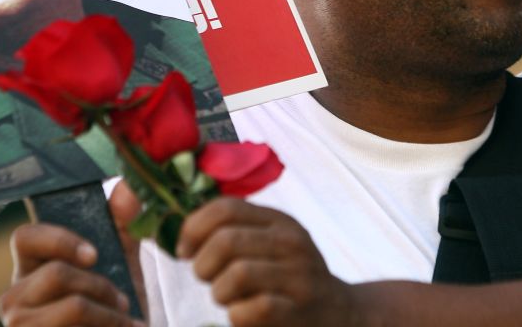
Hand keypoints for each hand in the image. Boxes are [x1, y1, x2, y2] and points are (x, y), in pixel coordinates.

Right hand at [0, 185, 144, 326]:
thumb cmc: (113, 302)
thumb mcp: (121, 257)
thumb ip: (125, 219)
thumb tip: (124, 188)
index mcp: (30, 265)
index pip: (25, 237)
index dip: (60, 240)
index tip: (94, 255)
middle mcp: (15, 294)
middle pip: (56, 274)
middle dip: (100, 285)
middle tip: (122, 300)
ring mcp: (20, 324)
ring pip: (73, 306)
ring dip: (109, 313)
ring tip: (123, 321)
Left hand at [177, 198, 354, 326]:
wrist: (340, 313)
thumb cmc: (289, 278)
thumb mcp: (271, 243)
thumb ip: (235, 230)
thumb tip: (181, 232)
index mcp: (279, 221)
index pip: (226, 207)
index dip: (194, 226)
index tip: (184, 249)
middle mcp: (292, 243)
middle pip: (226, 241)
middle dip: (202, 264)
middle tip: (205, 278)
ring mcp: (298, 278)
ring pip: (236, 274)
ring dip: (218, 291)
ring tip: (226, 297)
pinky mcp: (298, 312)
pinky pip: (252, 309)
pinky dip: (236, 314)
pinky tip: (242, 314)